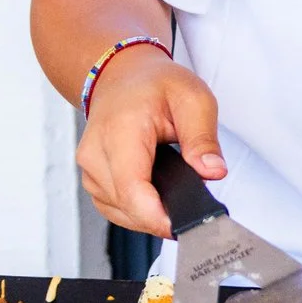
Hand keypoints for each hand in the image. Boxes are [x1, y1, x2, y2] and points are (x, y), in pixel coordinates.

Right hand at [75, 47, 223, 238]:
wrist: (123, 76)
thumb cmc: (157, 85)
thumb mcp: (194, 99)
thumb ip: (203, 138)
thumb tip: (212, 172)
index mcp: (121, 130)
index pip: (131, 189)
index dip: (157, 216)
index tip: (185, 226)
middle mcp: (95, 152)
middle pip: (126, 206)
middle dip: (161, 216)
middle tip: (197, 211)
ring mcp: (88, 168)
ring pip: (119, 212)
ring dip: (149, 215)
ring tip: (179, 201)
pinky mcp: (91, 178)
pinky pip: (113, 207)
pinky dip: (137, 210)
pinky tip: (158, 200)